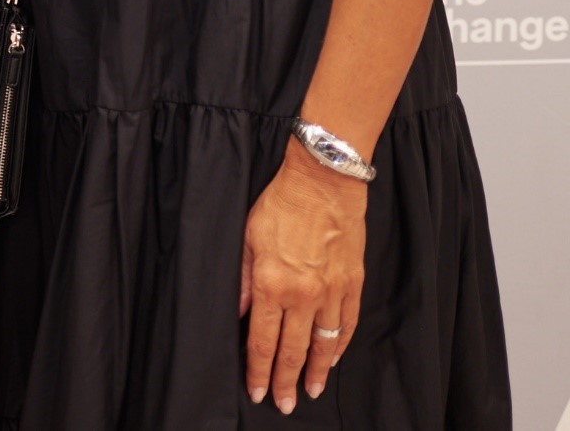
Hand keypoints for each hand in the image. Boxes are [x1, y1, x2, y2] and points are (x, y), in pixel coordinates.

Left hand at [241, 139, 367, 412]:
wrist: (323, 183)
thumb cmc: (280, 205)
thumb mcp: (247, 239)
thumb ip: (241, 280)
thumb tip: (235, 313)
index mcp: (271, 285)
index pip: (262, 341)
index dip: (258, 371)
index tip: (257, 392)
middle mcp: (303, 295)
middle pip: (293, 350)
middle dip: (286, 381)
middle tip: (284, 405)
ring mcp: (331, 292)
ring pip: (324, 344)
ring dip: (317, 372)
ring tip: (312, 391)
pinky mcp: (352, 284)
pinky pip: (347, 324)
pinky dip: (340, 346)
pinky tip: (334, 358)